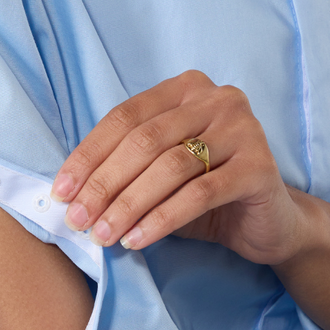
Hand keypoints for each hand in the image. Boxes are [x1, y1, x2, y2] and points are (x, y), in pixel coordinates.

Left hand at [50, 70, 304, 265]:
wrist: (269, 222)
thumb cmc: (203, 195)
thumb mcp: (156, 173)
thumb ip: (122, 169)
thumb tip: (68, 194)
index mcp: (184, 90)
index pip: (123, 118)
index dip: (88, 156)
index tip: (60, 193)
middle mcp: (216, 99)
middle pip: (144, 141)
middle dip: (103, 184)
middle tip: (78, 220)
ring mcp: (243, 128)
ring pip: (169, 167)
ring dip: (128, 205)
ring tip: (104, 235)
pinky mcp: (260, 166)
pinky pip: (199, 195)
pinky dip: (161, 219)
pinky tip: (137, 240)